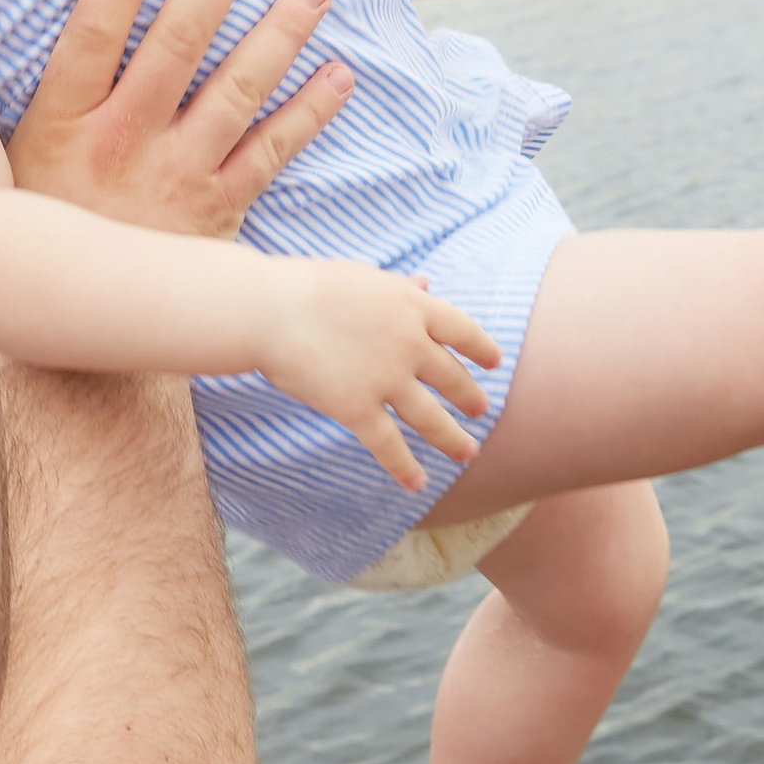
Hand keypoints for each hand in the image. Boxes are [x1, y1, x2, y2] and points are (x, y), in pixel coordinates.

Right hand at [6, 0, 353, 238]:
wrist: (70, 331)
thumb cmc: (40, 218)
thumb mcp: (14, 152)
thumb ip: (42, 87)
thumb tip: (29, 8)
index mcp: (62, 122)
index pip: (96, 30)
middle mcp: (121, 144)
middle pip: (176, 44)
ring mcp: (173, 178)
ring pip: (235, 91)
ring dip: (278, 34)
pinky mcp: (216, 213)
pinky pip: (271, 154)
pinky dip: (308, 113)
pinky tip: (338, 74)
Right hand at [256, 261, 498, 495]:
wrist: (269, 310)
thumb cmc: (308, 286)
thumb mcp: (363, 278)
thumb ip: (399, 288)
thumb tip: (426, 285)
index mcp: (413, 307)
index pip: (462, 330)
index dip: (481, 348)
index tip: (494, 362)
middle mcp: (409, 344)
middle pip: (451, 377)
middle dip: (469, 397)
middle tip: (482, 410)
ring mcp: (386, 379)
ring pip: (430, 418)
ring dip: (452, 439)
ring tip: (467, 453)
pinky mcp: (358, 409)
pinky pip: (389, 445)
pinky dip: (405, 467)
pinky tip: (417, 485)